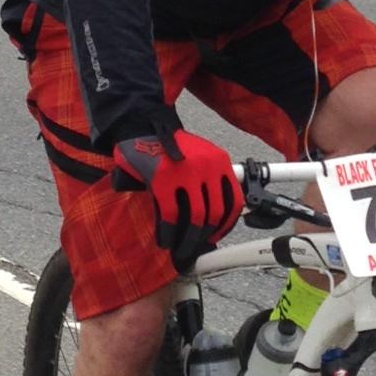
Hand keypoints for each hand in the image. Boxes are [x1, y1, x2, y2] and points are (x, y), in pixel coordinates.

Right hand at [112, 127, 241, 269]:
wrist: (141, 125)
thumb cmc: (170, 146)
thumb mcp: (200, 156)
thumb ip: (210, 180)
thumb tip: (214, 220)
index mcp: (220, 162)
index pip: (234, 200)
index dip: (226, 224)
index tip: (216, 236)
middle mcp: (208, 167)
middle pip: (214, 213)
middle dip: (205, 236)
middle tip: (195, 248)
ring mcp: (186, 173)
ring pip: (195, 217)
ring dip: (188, 239)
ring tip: (180, 249)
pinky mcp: (163, 180)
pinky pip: (170, 215)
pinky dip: (168, 232)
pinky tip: (164, 240)